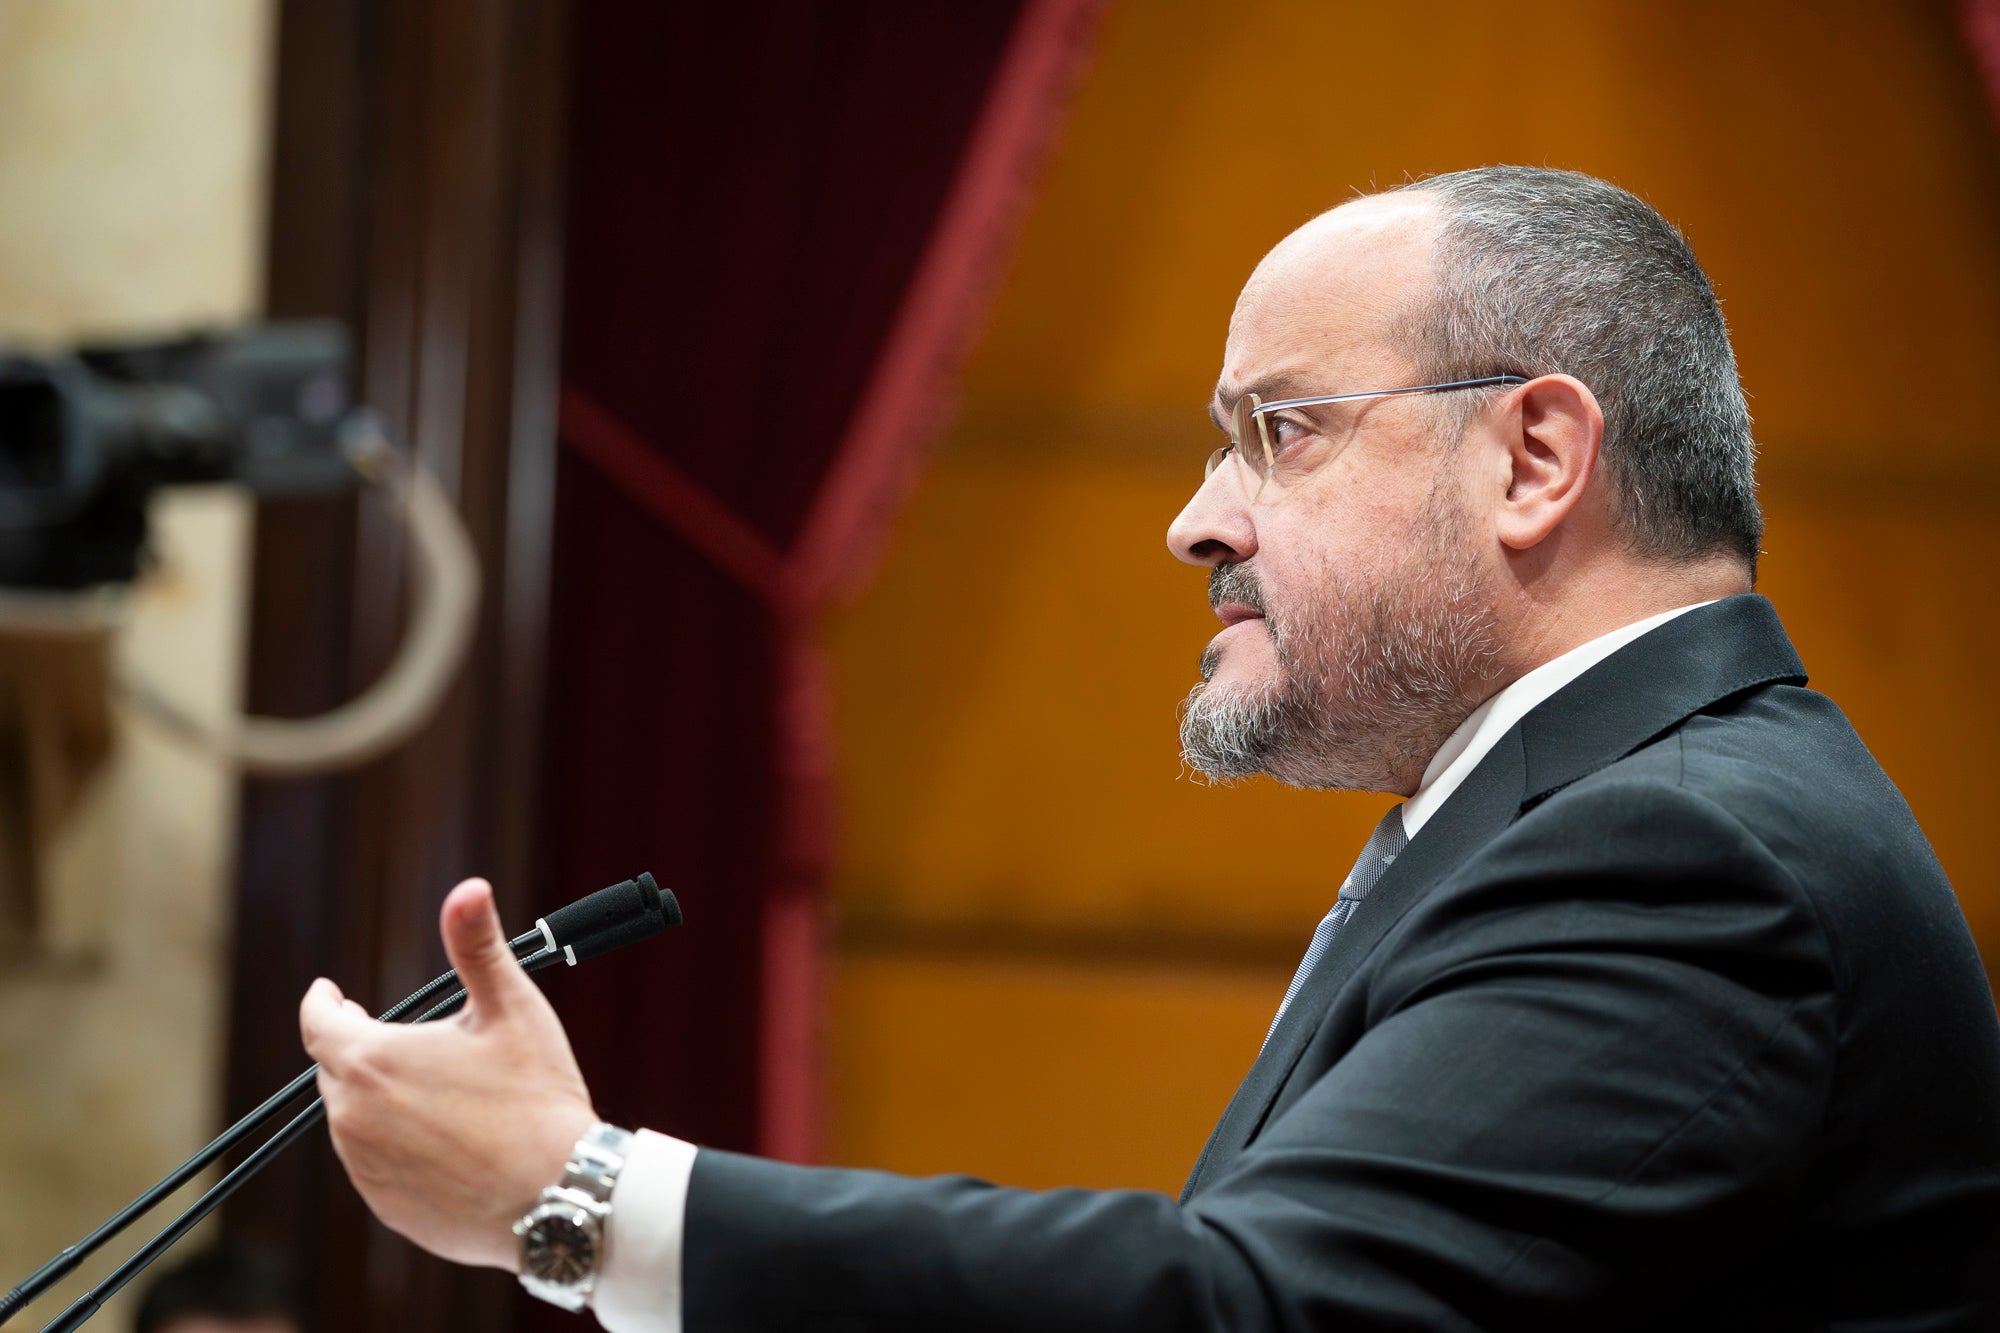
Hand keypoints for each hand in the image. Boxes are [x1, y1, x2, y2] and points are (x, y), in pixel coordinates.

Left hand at [299, 878, 597, 1269]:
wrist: (557, 1195)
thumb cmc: (536, 1097)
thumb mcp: (511, 1009)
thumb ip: (477, 946)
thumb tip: (468, 887)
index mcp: (372, 1060)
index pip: (317, 1022)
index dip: (322, 1001)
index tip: (330, 992)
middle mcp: (352, 1116)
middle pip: (336, 1070)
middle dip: (358, 1048)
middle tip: (398, 1040)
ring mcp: (364, 1168)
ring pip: (354, 1119)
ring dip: (378, 1099)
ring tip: (434, 1094)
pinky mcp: (385, 1207)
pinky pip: (375, 1165)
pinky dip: (396, 1147)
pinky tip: (444, 1143)